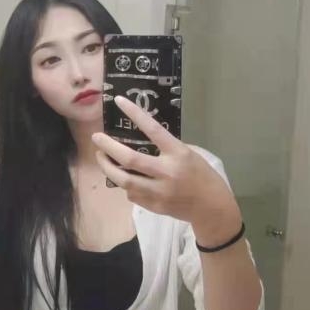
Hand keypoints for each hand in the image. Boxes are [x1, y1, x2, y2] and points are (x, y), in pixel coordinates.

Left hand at [92, 96, 241, 239]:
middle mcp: (166, 172)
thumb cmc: (203, 176)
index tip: (118, 101)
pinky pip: (131, 194)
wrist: (212, 208)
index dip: (135, 113)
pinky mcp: (154, 206)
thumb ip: (167, 149)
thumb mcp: (190, 155)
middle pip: (129, 159)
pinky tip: (123, 178)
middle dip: (108, 147)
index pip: (153, 129)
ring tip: (102, 158)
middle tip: (97, 138)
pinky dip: (125, 185)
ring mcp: (159, 192)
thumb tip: (142, 143)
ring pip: (124, 180)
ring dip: (108, 168)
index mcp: (178, 153)